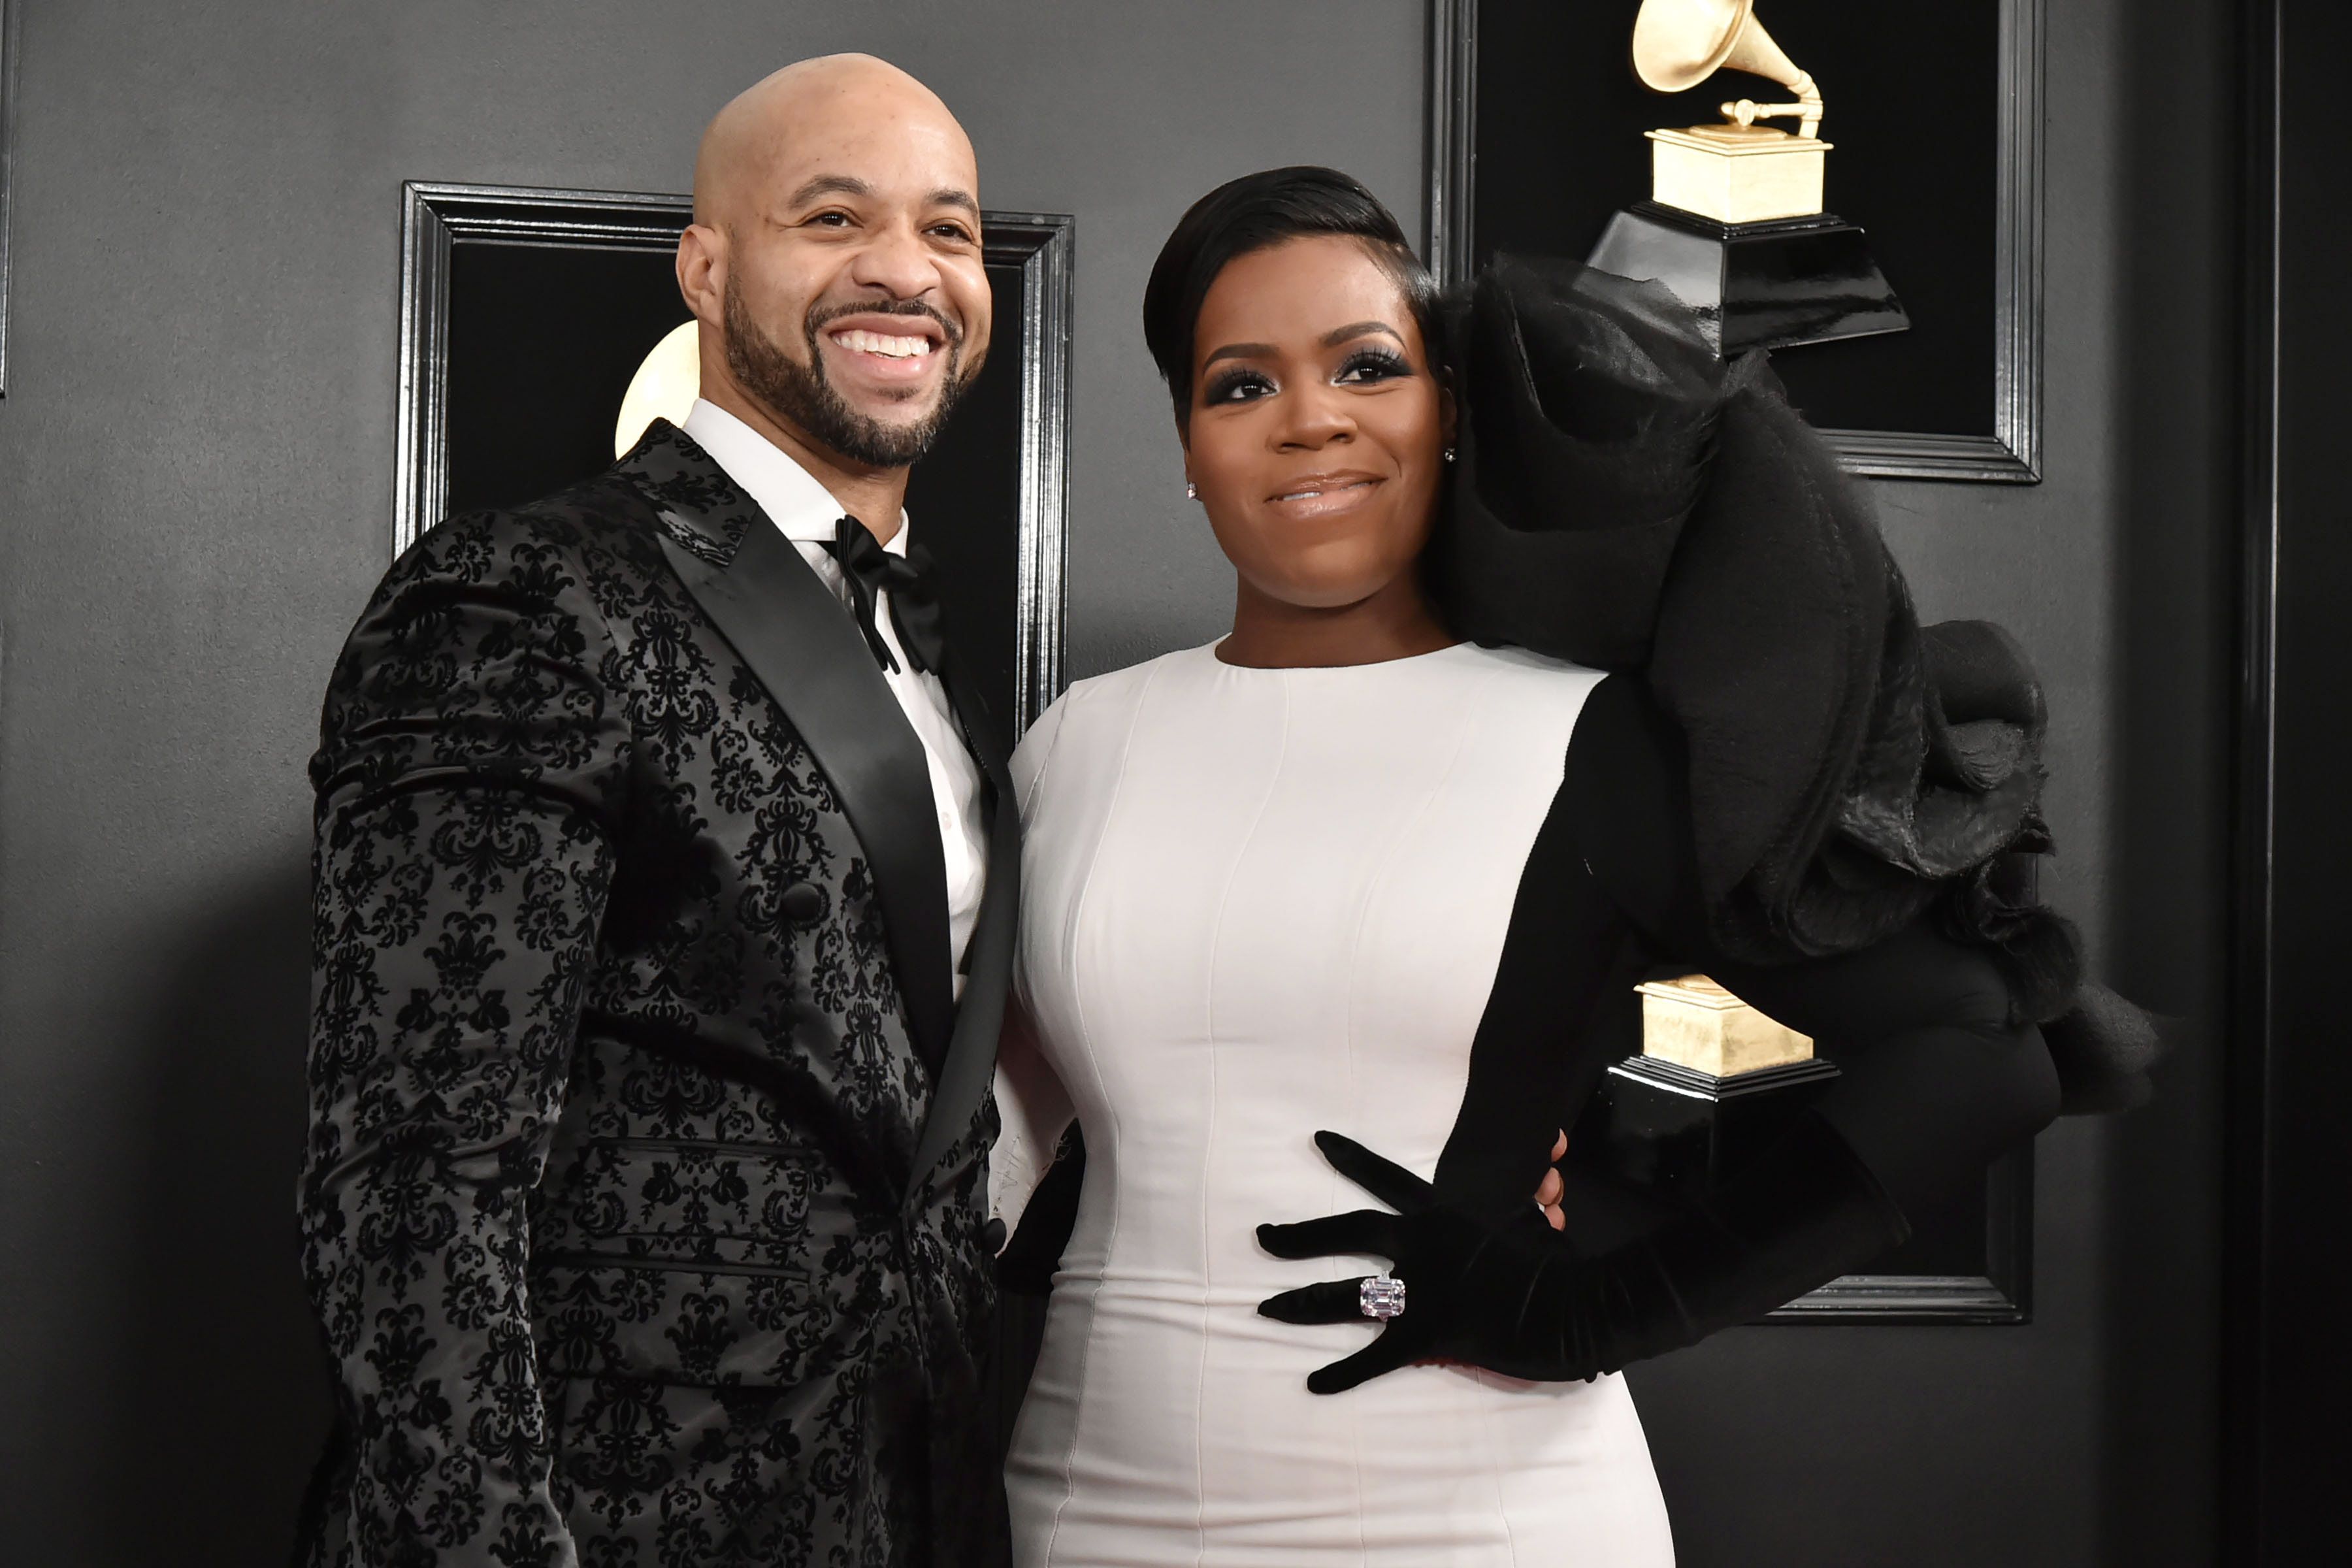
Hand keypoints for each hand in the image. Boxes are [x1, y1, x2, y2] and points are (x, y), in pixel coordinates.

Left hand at [1256, 1130, 1602, 1393]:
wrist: (1575, 1306)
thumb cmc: (1556, 1265)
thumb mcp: (1530, 1220)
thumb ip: (1513, 1201)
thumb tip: (1546, 1153)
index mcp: (1441, 1215)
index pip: (1388, 1179)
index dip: (1352, 1158)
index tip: (1318, 1140)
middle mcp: (1420, 1245)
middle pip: (1348, 1230)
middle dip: (1300, 1235)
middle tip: (1262, 1235)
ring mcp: (1419, 1290)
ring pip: (1345, 1295)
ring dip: (1302, 1302)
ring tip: (1266, 1308)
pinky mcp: (1424, 1336)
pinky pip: (1373, 1357)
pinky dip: (1342, 1373)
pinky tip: (1313, 1383)